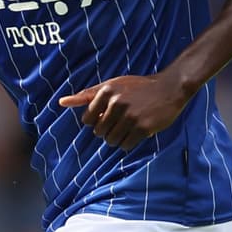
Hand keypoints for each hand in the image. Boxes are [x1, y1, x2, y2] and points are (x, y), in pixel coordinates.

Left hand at [58, 73, 191, 148]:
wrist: (170, 88)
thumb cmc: (138, 87)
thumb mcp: (112, 85)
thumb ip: (87, 94)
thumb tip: (61, 102)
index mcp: (106, 91)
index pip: (88, 119)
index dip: (98, 121)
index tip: (110, 115)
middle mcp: (116, 103)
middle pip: (99, 132)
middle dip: (108, 130)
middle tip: (122, 121)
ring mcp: (130, 116)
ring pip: (111, 140)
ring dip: (119, 138)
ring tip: (129, 127)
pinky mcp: (143, 128)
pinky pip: (125, 145)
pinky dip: (129, 143)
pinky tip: (137, 132)